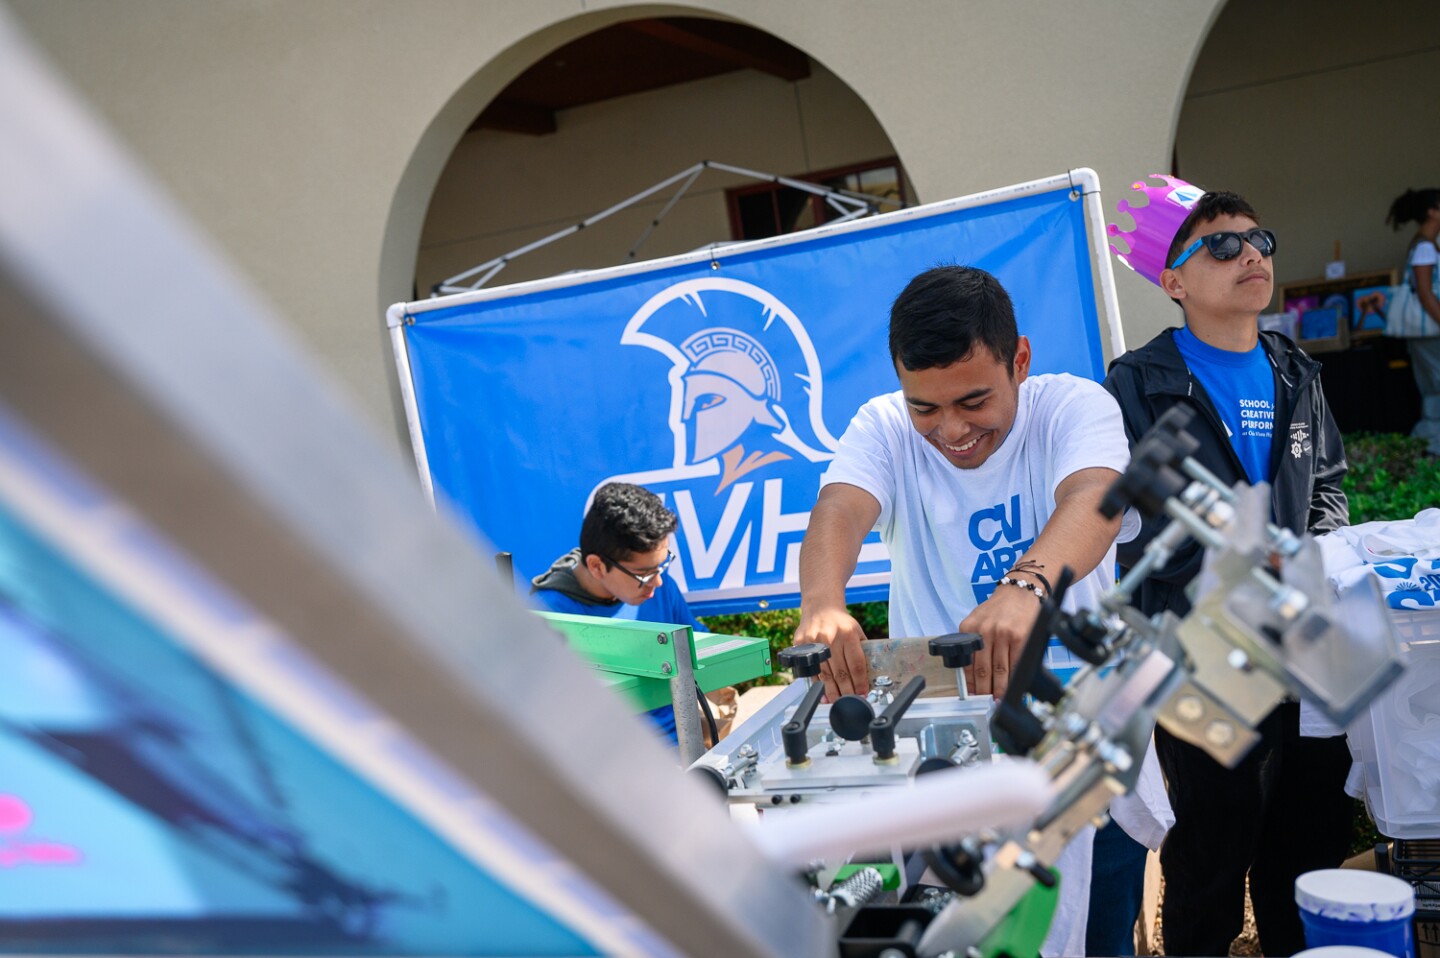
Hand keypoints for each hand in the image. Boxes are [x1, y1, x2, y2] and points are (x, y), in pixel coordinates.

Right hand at [793, 606, 867, 700]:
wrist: (820, 607)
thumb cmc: (840, 622)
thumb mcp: (856, 631)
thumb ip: (861, 651)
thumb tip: (868, 677)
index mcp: (848, 634)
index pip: (856, 664)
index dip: (860, 682)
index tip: (863, 693)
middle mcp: (831, 637)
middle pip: (840, 672)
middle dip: (847, 691)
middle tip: (851, 701)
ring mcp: (814, 641)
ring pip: (825, 674)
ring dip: (832, 691)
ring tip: (837, 701)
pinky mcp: (801, 644)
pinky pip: (811, 669)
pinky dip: (817, 684)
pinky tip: (823, 693)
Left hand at [958, 584, 1043, 698]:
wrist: (1021, 591)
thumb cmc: (1000, 608)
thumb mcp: (978, 620)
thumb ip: (973, 642)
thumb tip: (971, 673)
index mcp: (970, 628)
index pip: (967, 662)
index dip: (970, 682)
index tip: (971, 695)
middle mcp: (985, 631)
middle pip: (983, 669)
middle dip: (984, 690)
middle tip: (985, 702)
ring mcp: (1004, 635)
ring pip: (1000, 670)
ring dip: (999, 689)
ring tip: (998, 699)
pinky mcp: (1021, 638)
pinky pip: (1016, 664)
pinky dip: (1014, 678)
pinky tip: (1013, 686)